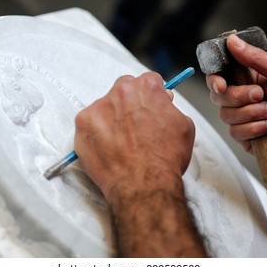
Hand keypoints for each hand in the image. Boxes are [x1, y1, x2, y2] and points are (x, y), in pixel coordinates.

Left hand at [74, 71, 205, 256]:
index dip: (150, 96)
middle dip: (129, 104)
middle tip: (134, 126)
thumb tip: (163, 102)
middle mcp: (121, 92)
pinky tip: (108, 148)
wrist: (144, 185)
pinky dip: (96, 134)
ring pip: (105, 107)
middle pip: (124, 90)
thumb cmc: (165, 160)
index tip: (148, 106)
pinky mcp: (82, 124)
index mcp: (147, 88)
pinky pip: (89, 124)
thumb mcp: (183, 126)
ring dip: (111, 119)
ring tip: (120, 143)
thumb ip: (170, 107)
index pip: (147, 81)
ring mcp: (98, 107)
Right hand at [206, 34, 266, 173]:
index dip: (214, 80)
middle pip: (219, 96)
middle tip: (261, 95)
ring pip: (226, 115)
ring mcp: (241, 118)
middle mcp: (242, 98)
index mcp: (249, 79)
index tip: (221, 84)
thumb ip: (256, 58)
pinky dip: (254, 129)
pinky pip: (235, 132)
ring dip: (252, 114)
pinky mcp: (243, 136)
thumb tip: (233, 42)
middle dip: (240, 97)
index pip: (219, 75)